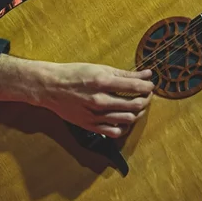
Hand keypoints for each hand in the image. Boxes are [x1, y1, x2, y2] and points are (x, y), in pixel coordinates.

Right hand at [35, 62, 154, 137]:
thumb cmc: (75, 74)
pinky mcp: (90, 125)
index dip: (148, 87)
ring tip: (137, 106)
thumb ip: (125, 74)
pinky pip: (115, 132)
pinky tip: (124, 118)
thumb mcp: (100, 68)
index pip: (135, 88)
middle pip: (135, 105)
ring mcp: (95, 115)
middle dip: (146, 99)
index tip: (151, 85)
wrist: (51, 87)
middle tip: (146, 95)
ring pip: (128, 119)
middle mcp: (100, 100)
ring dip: (138, 113)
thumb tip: (147, 75)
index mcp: (103, 82)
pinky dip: (124, 126)